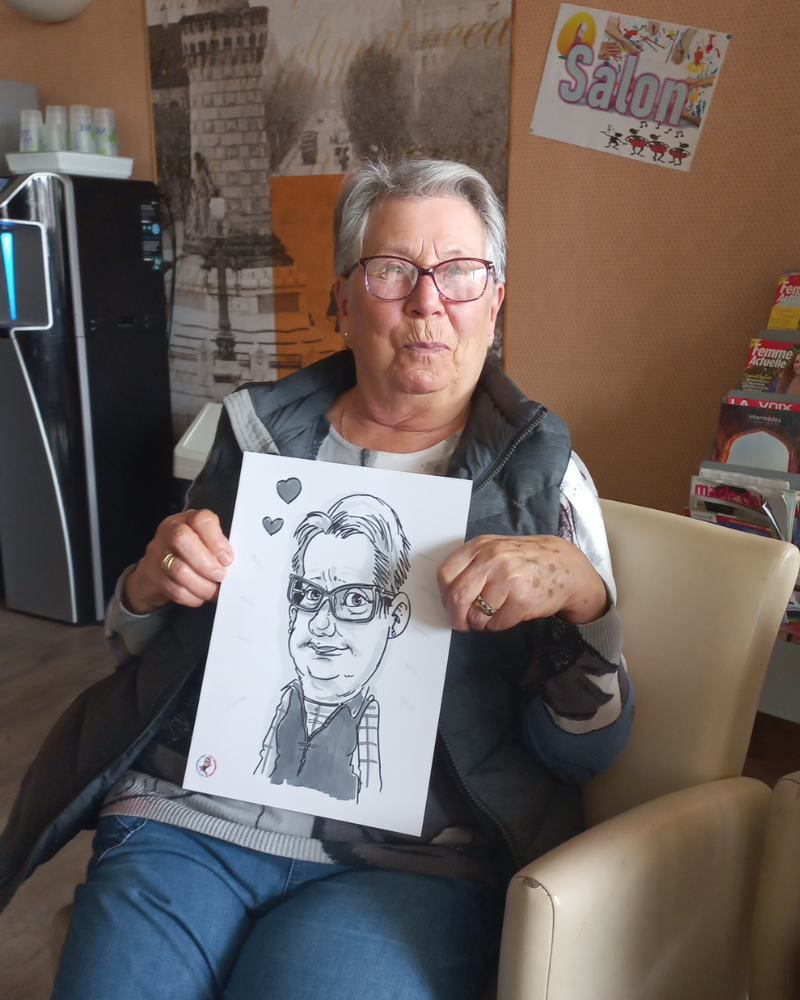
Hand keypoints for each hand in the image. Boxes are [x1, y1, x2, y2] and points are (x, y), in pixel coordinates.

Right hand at [123, 509, 233, 614]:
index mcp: (188, 520)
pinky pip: (174, 589)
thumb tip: (232, 564)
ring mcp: (156, 552)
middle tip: (221, 576)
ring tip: (214, 591)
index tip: (227, 559)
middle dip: (206, 563)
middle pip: (182, 539)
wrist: (156, 570)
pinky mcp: (151, 575)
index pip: (201, 520)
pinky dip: (192, 597)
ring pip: (178, 569)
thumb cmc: (192, 553)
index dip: (216, 540)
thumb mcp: (206, 543)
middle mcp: (169, 531)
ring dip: (202, 585)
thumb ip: (218, 548)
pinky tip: (200, 597)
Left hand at [437, 535, 608, 632]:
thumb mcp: (495, 550)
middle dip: (456, 617)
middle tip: (461, 624)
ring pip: (476, 615)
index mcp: (480, 546)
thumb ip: (471, 566)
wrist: (566, 567)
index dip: (444, 596)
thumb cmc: (526, 561)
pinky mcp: (522, 600)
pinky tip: (509, 613)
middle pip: (457, 597)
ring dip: (481, 623)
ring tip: (494, 613)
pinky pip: (496, 624)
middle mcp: (492, 559)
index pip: (445, 575)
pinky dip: (498, 625)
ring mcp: (508, 579)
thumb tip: (447, 596)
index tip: (449, 604)